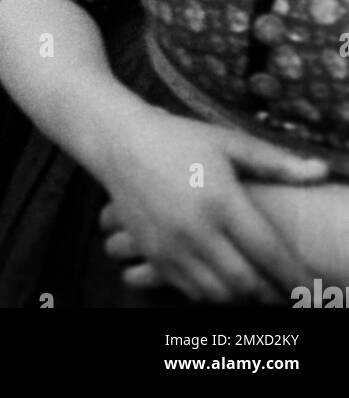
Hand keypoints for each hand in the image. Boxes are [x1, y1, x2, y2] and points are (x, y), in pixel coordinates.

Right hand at [99, 106, 327, 303]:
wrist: (118, 142)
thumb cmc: (178, 139)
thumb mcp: (228, 143)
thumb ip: (275, 162)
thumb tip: (320, 171)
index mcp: (220, 200)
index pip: (268, 253)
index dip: (294, 277)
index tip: (310, 289)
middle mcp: (195, 230)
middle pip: (245, 284)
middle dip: (273, 297)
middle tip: (288, 296)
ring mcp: (171, 247)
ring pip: (218, 296)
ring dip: (243, 299)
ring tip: (259, 292)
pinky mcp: (154, 256)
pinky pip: (190, 291)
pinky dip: (214, 296)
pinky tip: (226, 284)